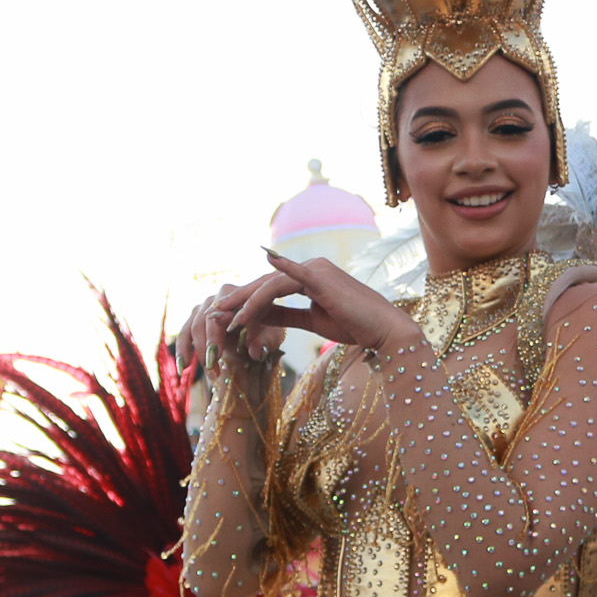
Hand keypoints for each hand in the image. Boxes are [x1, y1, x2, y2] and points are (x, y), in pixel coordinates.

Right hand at [183, 274, 296, 383]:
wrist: (261, 328)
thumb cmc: (268, 329)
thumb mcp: (272, 335)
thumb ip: (264, 341)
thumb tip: (254, 352)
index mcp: (238, 295)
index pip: (222, 312)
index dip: (217, 334)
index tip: (217, 355)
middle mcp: (218, 297)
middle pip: (204, 320)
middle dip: (206, 345)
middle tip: (212, 366)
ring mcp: (204, 307)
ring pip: (192, 327)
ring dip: (195, 350)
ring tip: (201, 371)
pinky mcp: (196, 319)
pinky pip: (185, 334)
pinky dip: (182, 350)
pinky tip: (182, 368)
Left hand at [227, 251, 423, 355]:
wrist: (383, 329)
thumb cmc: (354, 325)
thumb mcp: (311, 321)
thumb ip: (286, 315)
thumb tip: (260, 316)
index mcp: (310, 275)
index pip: (270, 287)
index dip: (246, 301)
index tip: (226, 316)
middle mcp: (311, 266)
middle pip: (265, 282)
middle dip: (238, 299)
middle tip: (213, 313)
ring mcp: (315, 269)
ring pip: (269, 285)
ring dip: (246, 303)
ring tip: (229, 321)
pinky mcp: (319, 278)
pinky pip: (285, 281)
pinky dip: (262, 290)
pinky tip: (245, 299)